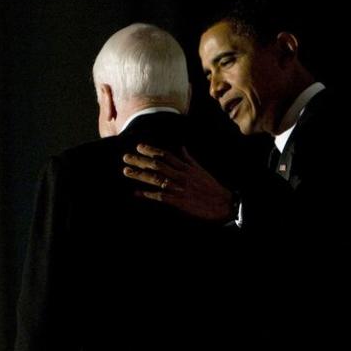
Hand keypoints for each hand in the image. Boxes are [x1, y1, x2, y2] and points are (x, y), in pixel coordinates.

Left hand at [122, 145, 236, 222]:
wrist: (224, 204)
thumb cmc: (211, 187)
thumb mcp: (200, 169)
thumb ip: (188, 158)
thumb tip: (180, 146)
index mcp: (186, 167)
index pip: (166, 155)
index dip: (151, 150)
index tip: (139, 146)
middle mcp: (181, 175)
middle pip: (158, 165)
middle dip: (140, 160)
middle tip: (126, 157)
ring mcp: (180, 188)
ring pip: (157, 179)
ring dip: (140, 175)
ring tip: (127, 171)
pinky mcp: (179, 202)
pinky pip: (161, 197)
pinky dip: (148, 194)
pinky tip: (137, 193)